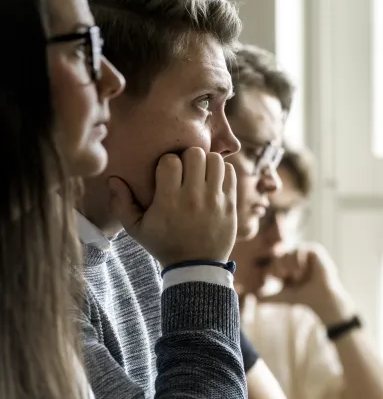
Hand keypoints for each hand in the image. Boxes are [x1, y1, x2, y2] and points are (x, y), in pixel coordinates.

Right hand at [108, 147, 236, 267]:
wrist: (196, 266)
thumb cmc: (164, 245)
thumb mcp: (136, 229)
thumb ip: (121, 204)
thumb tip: (112, 179)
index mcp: (169, 201)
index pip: (170, 161)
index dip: (167, 162)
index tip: (167, 173)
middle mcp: (193, 198)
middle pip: (195, 154)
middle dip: (188, 157)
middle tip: (185, 168)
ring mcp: (214, 200)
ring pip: (215, 159)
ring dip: (207, 162)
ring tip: (200, 172)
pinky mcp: (230, 204)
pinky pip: (230, 172)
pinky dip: (223, 171)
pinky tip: (213, 180)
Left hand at [259, 243, 355, 325]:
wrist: (320, 299)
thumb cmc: (304, 298)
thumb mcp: (283, 296)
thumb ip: (269, 297)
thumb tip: (255, 299)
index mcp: (289, 266)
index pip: (274, 261)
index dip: (272, 268)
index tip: (277, 278)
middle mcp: (298, 258)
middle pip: (280, 254)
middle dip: (279, 265)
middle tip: (285, 276)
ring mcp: (307, 254)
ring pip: (290, 251)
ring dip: (288, 263)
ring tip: (294, 275)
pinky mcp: (316, 251)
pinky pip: (301, 248)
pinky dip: (297, 260)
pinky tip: (300, 271)